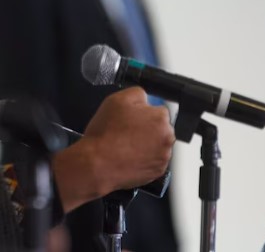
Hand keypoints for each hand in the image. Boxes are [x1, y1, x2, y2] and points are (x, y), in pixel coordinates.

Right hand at [52, 87, 173, 212]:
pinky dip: (144, 158)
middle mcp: (167, 138)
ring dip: (146, 143)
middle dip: (146, 128)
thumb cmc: (105, 134)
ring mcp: (163, 156)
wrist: (98, 163)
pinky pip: (153, 160)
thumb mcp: (117, 99)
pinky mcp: (157, 171)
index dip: (141, 113)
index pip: (157, 109)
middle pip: (159, 127)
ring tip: (125, 145)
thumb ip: (137, 93)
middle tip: (126, 132)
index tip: (130, 119)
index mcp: (160, 118)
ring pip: (157, 144)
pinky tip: (129, 156)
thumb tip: (146, 98)